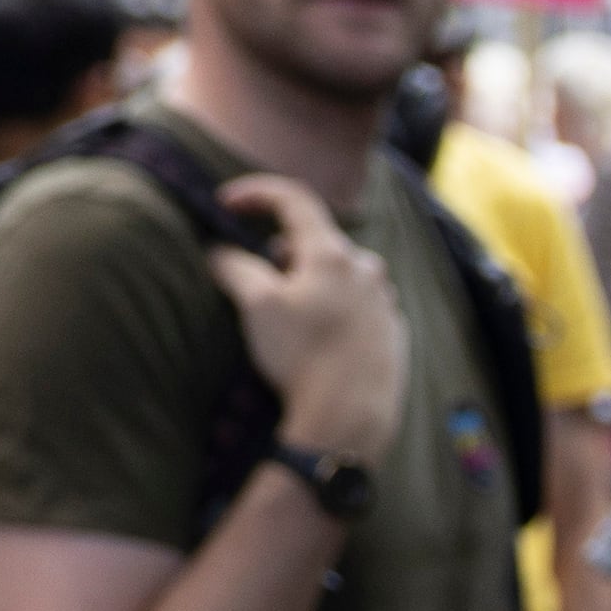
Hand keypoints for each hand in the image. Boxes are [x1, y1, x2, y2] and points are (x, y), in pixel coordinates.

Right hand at [207, 175, 406, 464]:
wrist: (351, 417)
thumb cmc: (302, 356)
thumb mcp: (256, 305)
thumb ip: (233, 266)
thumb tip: (218, 251)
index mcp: (332, 254)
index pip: (293, 199)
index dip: (255, 192)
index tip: (226, 203)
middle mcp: (365, 269)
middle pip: (315, 240)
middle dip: (281, 253)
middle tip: (257, 283)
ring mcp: (384, 301)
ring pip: (338, 274)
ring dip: (309, 282)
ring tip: (290, 320)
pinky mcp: (392, 331)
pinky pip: (356, 304)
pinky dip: (332, 308)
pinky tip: (317, 341)